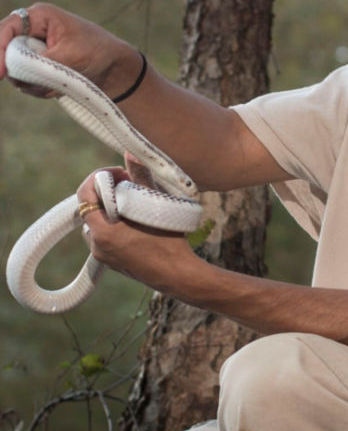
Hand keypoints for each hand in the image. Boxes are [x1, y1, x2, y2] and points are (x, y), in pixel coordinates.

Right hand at [0, 3, 140, 98]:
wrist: (117, 70)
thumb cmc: (98, 52)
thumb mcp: (71, 55)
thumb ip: (43, 63)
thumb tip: (18, 74)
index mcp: (38, 17)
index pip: (6, 30)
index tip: (1, 72)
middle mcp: (32, 33)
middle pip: (8, 54)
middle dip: (23, 72)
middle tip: (44, 82)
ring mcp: (35, 53)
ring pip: (18, 73)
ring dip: (36, 84)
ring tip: (62, 83)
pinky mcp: (40, 70)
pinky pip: (29, 84)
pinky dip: (42, 90)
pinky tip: (61, 89)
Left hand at [78, 153, 198, 292]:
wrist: (180, 276)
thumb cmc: (170, 244)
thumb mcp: (156, 207)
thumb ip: (141, 179)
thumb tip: (131, 153)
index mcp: (102, 232)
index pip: (84, 196)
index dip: (99, 178)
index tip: (121, 173)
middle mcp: (97, 246)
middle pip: (92, 210)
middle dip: (108, 194)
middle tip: (130, 185)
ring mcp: (104, 257)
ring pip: (99, 224)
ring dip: (112, 211)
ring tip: (135, 204)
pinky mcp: (114, 263)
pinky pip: (107, 238)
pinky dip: (116, 226)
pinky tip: (137, 223)